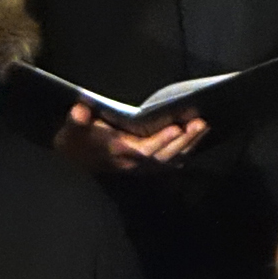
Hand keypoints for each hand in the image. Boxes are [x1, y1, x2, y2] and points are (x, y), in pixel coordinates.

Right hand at [55, 102, 207, 170]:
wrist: (75, 158)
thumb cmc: (77, 138)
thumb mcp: (73, 128)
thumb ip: (77, 119)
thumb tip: (79, 111)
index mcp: (119, 151)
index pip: (145, 149)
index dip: (162, 140)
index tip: (177, 128)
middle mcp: (133, 162)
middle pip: (165, 155)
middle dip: (184, 141)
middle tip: (201, 124)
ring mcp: (141, 167)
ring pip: (170, 160)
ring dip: (189, 145)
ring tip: (203, 128)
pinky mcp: (146, 167)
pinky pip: (169, 163)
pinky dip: (184, 153)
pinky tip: (196, 141)